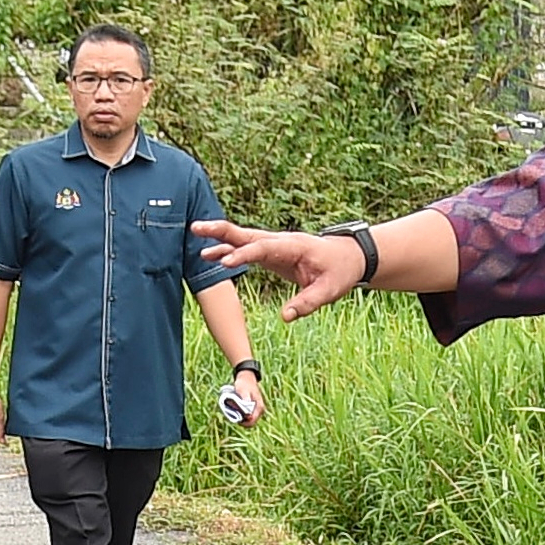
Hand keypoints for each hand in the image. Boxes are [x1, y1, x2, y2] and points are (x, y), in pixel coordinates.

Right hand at [196, 220, 364, 320]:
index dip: (242, 254)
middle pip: (247, 234)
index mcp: (293, 246)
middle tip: (197, 227)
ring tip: (195, 232)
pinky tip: (212, 253)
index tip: (224, 263)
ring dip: (220, 236)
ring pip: (243, 237)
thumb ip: (307, 303)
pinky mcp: (272, 252)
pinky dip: (229, 247)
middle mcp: (280, 241)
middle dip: (222, 231)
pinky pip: (247, 247)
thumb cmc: (340, 271)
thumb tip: (286, 316)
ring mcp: (274, 245)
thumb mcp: (329, 291)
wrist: (349, 257)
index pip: (262, 248)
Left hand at [226, 371, 267, 424]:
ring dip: (240, 418)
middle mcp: (260, 411)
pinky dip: (240, 415)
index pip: (252, 421)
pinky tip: (235, 409)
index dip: (243, 421)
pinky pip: (247, 417)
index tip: (235, 415)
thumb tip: (247, 412)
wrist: (246, 378)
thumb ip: (244, 399)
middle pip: (250, 423)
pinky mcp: (253, 410)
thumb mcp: (242, 390)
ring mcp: (257, 411)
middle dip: (240, 420)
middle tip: (233, 413)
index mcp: (259, 407)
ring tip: (234, 410)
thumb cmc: (244, 383)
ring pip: (248, 421)